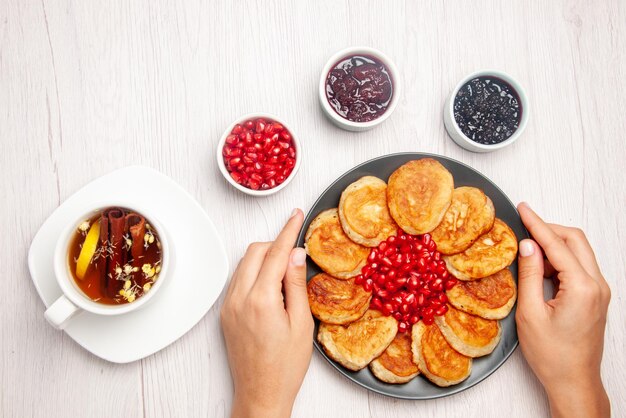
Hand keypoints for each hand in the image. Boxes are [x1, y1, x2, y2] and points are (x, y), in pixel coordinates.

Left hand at [221, 209, 313, 417]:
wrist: (261, 394)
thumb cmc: (285, 367)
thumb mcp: (301, 324)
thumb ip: (296, 284)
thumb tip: (296, 253)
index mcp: (261, 300)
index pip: (275, 253)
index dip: (288, 231)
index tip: (296, 215)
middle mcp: (239, 299)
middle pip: (255, 252)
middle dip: (275, 244)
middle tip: (295, 251)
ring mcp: (228, 306)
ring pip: (244, 264)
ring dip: (263, 257)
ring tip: (285, 270)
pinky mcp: (225, 314)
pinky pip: (238, 280)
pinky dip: (253, 272)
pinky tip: (270, 285)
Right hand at [515, 202, 610, 417]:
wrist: (574, 381)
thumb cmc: (552, 355)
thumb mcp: (530, 313)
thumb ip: (529, 274)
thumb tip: (528, 245)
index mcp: (582, 287)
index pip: (557, 244)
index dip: (537, 224)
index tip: (524, 209)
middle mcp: (597, 285)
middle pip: (575, 240)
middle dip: (549, 229)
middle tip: (524, 225)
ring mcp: (600, 291)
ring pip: (579, 252)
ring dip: (554, 246)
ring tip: (528, 254)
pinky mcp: (596, 297)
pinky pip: (579, 267)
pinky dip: (560, 261)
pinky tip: (541, 270)